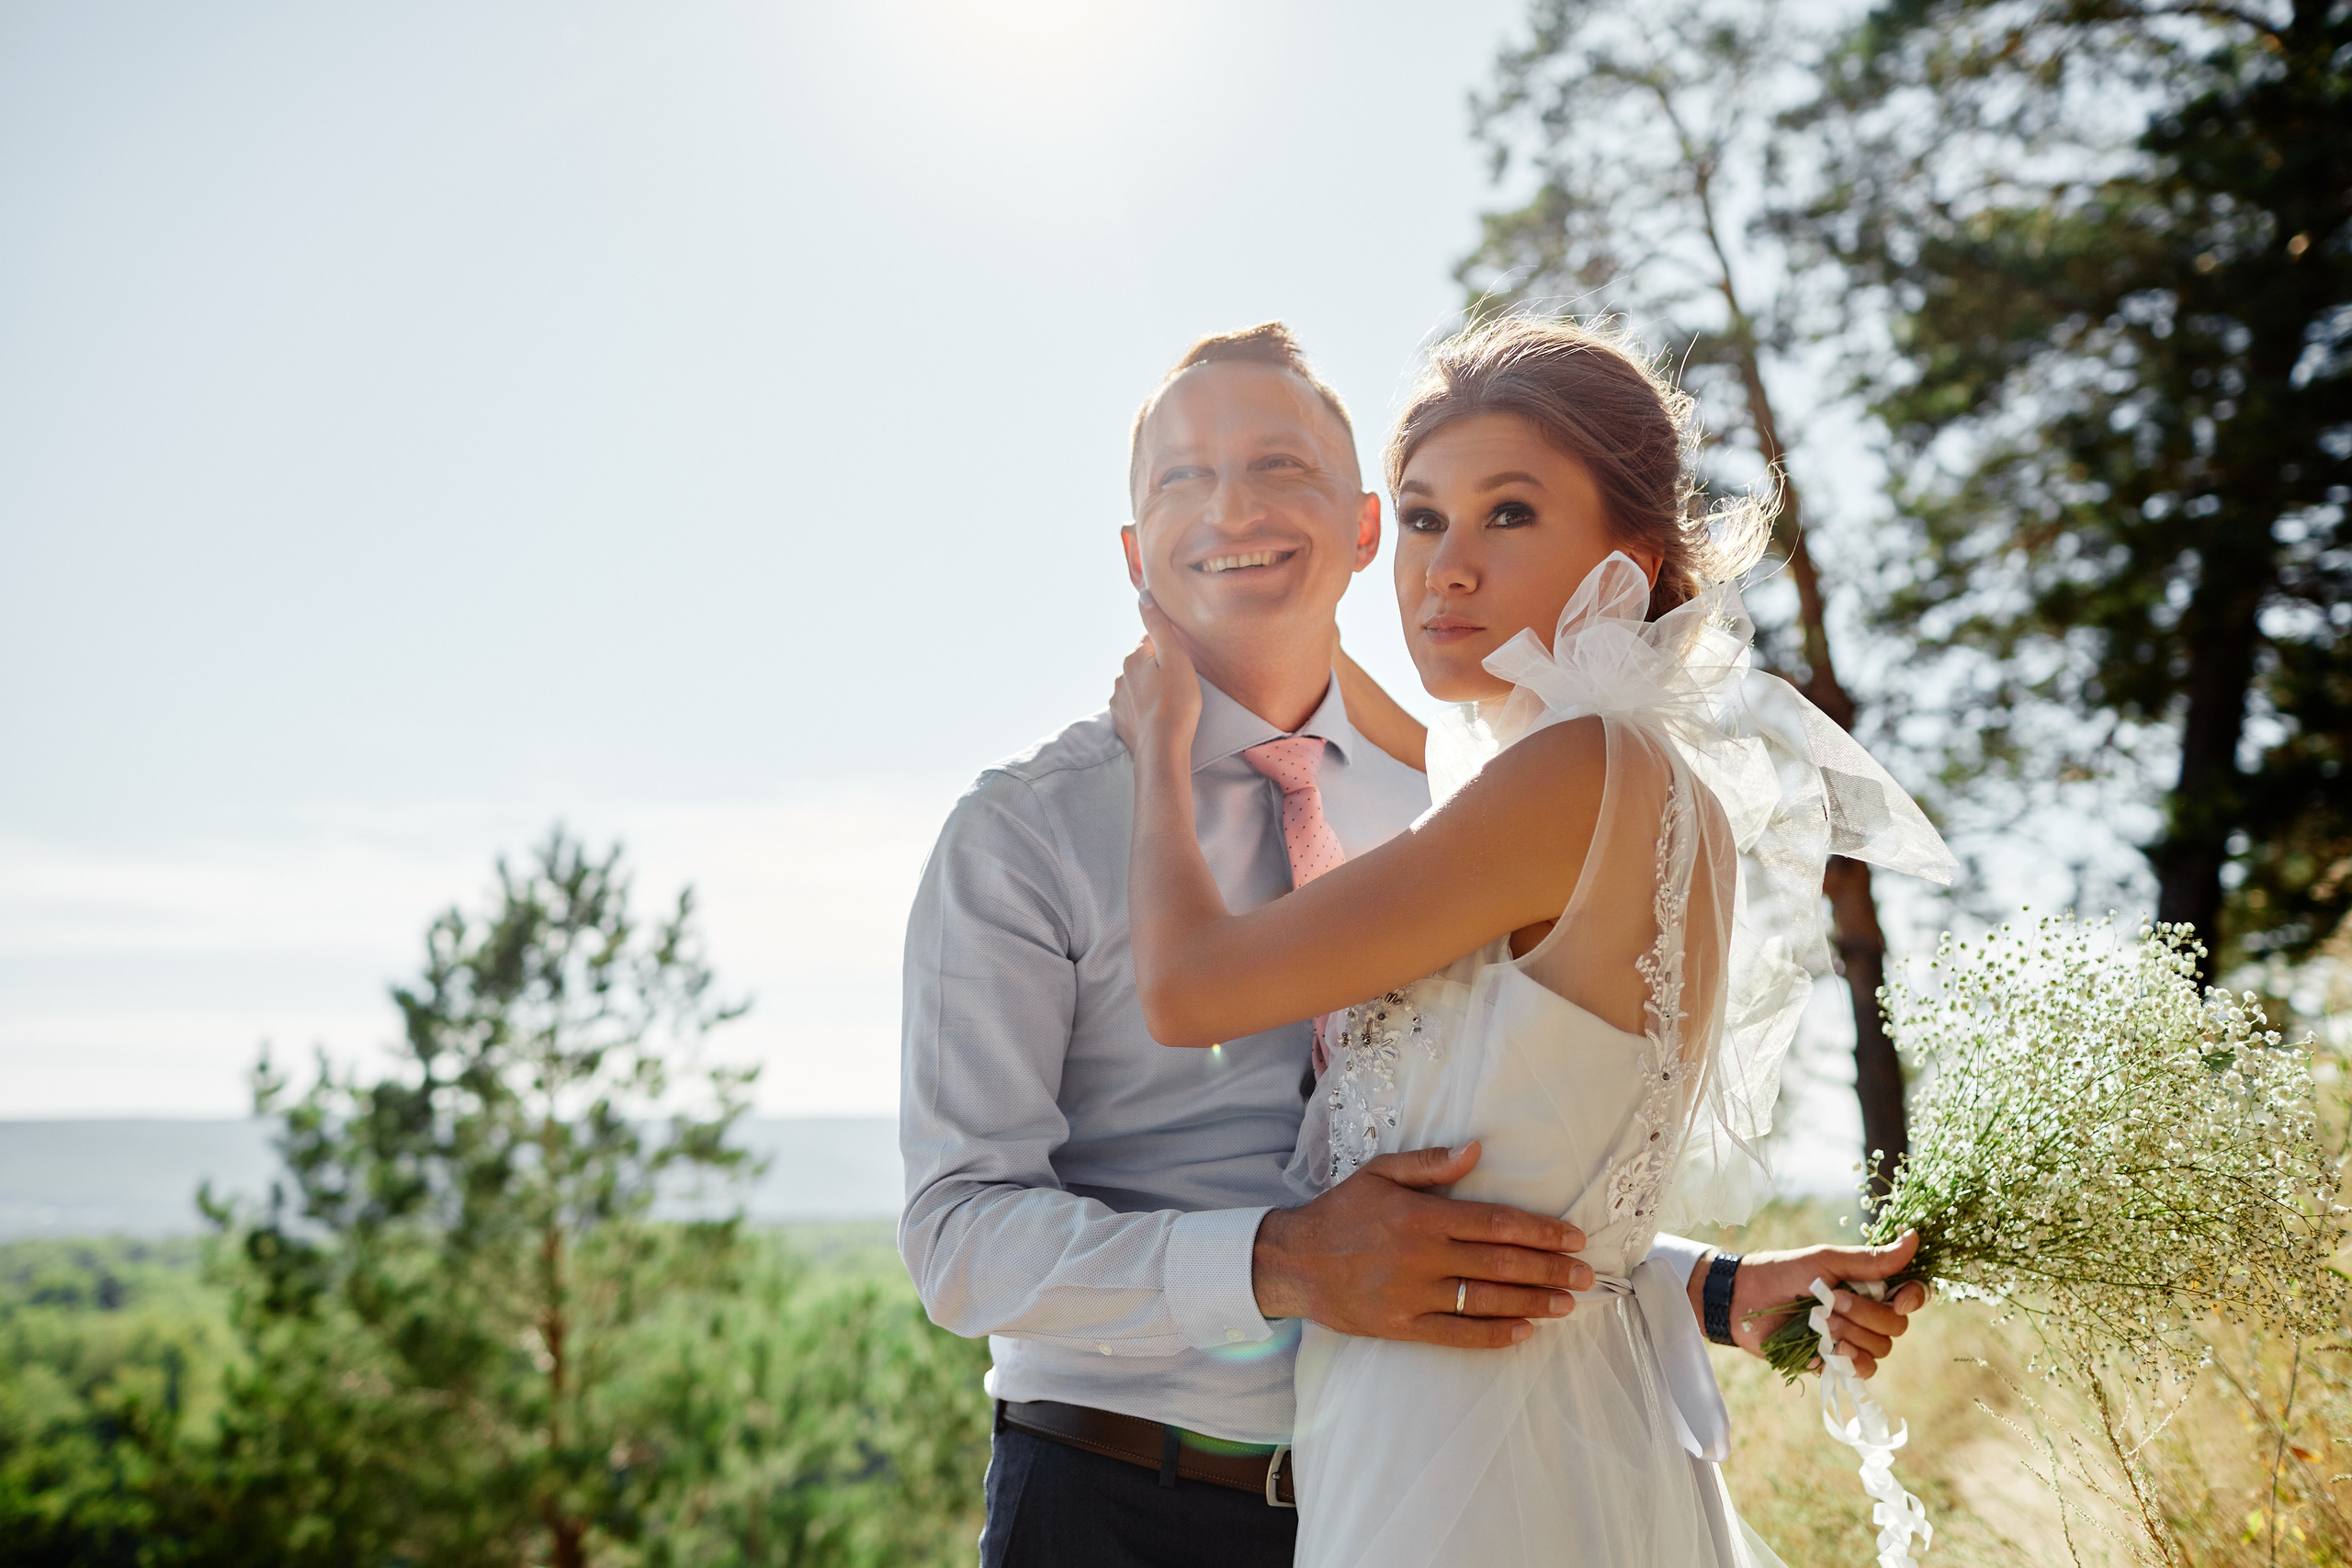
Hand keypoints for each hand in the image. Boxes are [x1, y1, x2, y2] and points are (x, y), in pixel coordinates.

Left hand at [1108, 593, 1202, 773]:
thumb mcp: (1175, 657)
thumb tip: (1143, 595)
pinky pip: (1135, 708)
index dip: (1171, 651)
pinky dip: (1146, 710)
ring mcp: (1119, 701)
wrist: (1163, 750)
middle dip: (1160, 671)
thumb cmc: (1176, 703)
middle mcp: (1121, 677)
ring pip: (1139, 687)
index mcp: (1133, 658)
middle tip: (1181, 686)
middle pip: (1145, 665)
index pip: (1152, 642)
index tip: (1183, 665)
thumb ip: (1158, 625)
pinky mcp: (1121, 722)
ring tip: (1172, 705)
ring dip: (1152, 691)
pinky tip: (1160, 719)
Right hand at [1253, 1142, 1593, 1348]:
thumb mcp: (1380, 1173)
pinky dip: (1493, 1335)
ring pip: (1485, 1301)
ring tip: (1566, 1304)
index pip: (1495, 1223)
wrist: (1293, 1260)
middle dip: (1549, 1270)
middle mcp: (1422, 1257)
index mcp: (1423, 1216)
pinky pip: (1456, 1334)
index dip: (1539, 1231)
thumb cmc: (1341, 1211)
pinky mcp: (1402, 1326)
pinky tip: (1524, 1332)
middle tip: (1584, 1276)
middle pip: (1500, 1264)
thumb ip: (1430, 1163)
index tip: (1573, 1238)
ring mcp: (1413, 1295)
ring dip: (1532, 1303)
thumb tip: (1476, 1150)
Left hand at [1708, 1230, 1925, 1377]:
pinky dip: (1851, 1361)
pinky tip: (1831, 1349)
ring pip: (1881, 1349)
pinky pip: (1863, 1371)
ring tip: (1821, 1322)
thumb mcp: (1828, 1260)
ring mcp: (1852, 1339)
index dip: (1913, 1299)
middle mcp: (1867, 1313)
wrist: (1745, 1299)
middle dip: (1866, 1315)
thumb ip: (1871, 1259)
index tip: (1897, 1300)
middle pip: (1896, 1325)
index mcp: (1869, 1285)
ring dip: (1853, 1335)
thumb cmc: (1785, 1271)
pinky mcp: (1835, 1362)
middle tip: (1833, 1301)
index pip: (1912, 1295)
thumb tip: (1915, 1238)